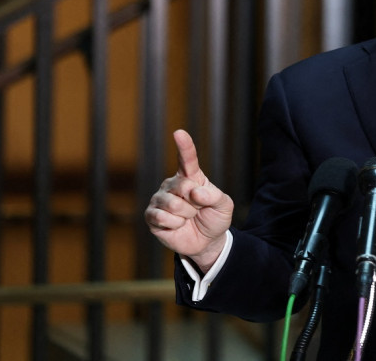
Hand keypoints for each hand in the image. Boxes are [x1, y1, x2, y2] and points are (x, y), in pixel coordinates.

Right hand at [145, 129, 233, 272]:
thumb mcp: (224, 205)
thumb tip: (195, 192)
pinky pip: (162, 218)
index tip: (179, 133)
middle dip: (195, 203)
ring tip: (187, 218)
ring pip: (172, 204)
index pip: (187, 159)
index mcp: (191, 177)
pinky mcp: (151, 216)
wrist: (206, 242)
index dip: (184, 146)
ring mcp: (160, 199)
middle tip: (197, 210)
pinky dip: (175, 225)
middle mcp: (173, 184)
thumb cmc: (214, 218)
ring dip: (186, 215)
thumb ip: (214, 196)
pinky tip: (176, 226)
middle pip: (182, 186)